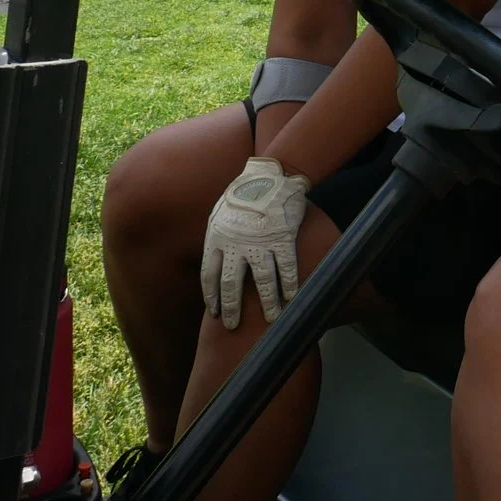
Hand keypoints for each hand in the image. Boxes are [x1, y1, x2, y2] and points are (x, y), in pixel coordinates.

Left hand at [200, 156, 309, 328]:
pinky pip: (286, 266)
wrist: (272, 174)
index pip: (209, 276)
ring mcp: (260, 241)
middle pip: (231, 284)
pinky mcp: (283, 237)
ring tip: (271, 318)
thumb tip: (216, 260)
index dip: (212, 296)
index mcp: (216, 238)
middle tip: (232, 325)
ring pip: (262, 280)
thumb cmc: (245, 192)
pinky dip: (289, 284)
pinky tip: (291, 297)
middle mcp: (236, 243)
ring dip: (267, 302)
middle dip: (231, 308)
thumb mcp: (220, 213)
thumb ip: (217, 237)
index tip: (214, 312)